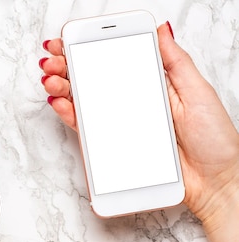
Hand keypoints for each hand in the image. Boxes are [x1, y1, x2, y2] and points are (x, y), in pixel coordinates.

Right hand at [40, 22, 238, 227]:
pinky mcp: (115, 147)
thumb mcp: (198, 92)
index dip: (90, 49)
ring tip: (52, 79)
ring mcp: (122, 125)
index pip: (114, 61)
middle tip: (53, 58)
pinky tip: (62, 104)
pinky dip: (71, 116)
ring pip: (84, 103)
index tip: (71, 39)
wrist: (215, 183)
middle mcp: (132, 103)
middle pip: (93, 81)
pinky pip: (88, 130)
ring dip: (63, 88)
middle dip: (67, 66)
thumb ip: (176, 62)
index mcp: (151, 84)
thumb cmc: (214, 141)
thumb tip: (160, 30)